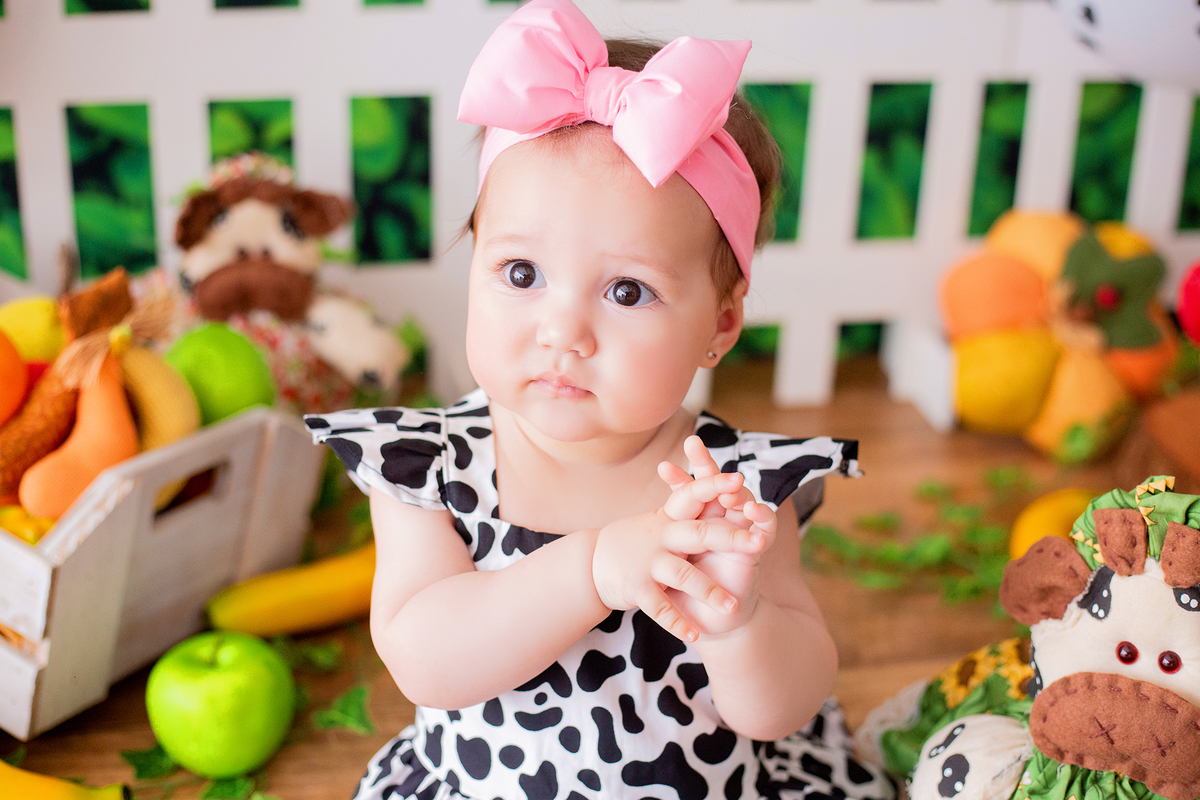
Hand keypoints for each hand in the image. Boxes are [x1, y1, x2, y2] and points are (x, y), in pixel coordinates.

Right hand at [592, 473, 763, 642]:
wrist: (591, 563)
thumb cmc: (635, 541)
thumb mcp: (659, 522)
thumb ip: (685, 510)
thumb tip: (721, 491)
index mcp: (669, 518)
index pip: (694, 494)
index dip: (716, 485)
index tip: (739, 479)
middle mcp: (661, 537)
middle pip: (700, 533)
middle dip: (731, 538)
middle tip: (758, 544)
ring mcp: (648, 563)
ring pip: (683, 575)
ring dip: (709, 591)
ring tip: (732, 607)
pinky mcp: (636, 588)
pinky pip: (660, 608)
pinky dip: (677, 622)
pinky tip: (695, 635)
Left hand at [657, 436, 778, 636]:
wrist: (711, 621)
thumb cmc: (685, 594)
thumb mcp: (668, 569)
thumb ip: (659, 549)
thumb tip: (629, 531)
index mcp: (695, 522)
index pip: (688, 494)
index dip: (678, 479)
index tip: (662, 467)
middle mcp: (719, 521)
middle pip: (715, 486)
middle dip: (705, 465)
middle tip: (694, 444)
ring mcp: (739, 532)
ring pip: (741, 501)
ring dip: (735, 490)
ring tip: (729, 484)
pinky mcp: (757, 550)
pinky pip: (765, 529)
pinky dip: (762, 518)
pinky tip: (756, 510)